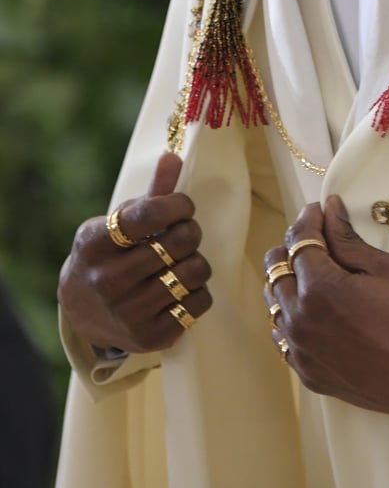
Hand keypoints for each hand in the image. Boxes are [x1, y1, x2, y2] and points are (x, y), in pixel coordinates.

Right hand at [58, 152, 211, 352]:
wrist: (83, 311)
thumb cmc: (109, 254)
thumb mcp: (118, 222)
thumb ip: (150, 193)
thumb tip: (174, 156)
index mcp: (94, 244)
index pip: (148, 215)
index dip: (177, 204)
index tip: (183, 206)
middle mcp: (106, 280)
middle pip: (178, 242)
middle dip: (191, 231)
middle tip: (185, 233)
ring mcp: (127, 313)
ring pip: (193, 272)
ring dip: (198, 261)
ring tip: (184, 260)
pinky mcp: (148, 338)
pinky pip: (199, 303)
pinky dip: (199, 291)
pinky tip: (182, 287)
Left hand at [263, 197, 388, 419]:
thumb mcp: (386, 268)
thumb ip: (348, 239)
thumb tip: (330, 209)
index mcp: (318, 288)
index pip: (299, 239)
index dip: (309, 218)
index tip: (321, 211)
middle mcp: (300, 319)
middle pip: (276, 267)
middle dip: (295, 247)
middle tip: (320, 243)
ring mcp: (300, 350)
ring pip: (275, 303)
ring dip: (290, 283)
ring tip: (317, 277)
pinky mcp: (307, 372)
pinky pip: (284, 337)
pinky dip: (293, 317)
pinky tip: (315, 312)